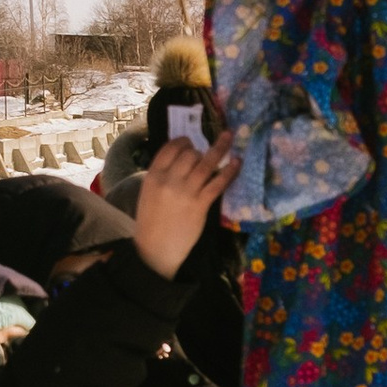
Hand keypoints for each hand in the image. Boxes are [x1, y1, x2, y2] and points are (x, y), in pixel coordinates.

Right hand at [130, 136, 234, 278]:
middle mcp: (169, 180)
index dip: (182, 141)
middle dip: (199, 150)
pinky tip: (237, 162)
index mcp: (153, 176)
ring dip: (219, 148)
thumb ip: (162, 175)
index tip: (190, 142)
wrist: (155, 249)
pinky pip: (218, 182)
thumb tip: (182, 159)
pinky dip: (230, 171)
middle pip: (189, 154)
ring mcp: (186, 192)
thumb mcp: (149, 193)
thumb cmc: (152, 222)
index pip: (169, 148)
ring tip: (229, 137)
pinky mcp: (200, 204)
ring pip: (205, 163)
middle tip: (204, 156)